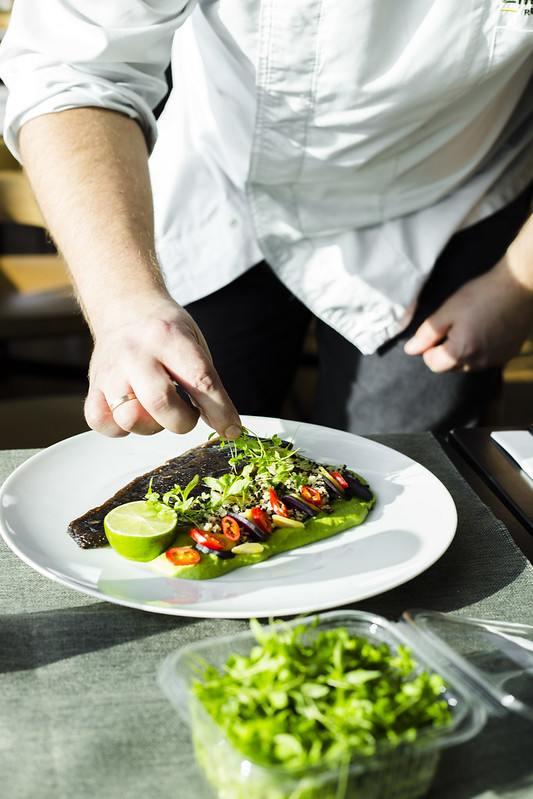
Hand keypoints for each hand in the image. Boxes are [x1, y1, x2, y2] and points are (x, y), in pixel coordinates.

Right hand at [84, 297, 241, 438]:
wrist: (125, 307)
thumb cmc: (165, 331)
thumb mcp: (194, 344)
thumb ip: (207, 384)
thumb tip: (225, 427)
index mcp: (169, 337)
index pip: (200, 380)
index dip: (220, 411)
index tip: (231, 429)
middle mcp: (136, 354)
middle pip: (161, 403)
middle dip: (183, 421)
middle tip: (188, 413)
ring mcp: (110, 371)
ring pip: (130, 419)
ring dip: (152, 426)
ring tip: (157, 410)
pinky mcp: (93, 387)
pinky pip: (103, 423)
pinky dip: (121, 428)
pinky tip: (134, 412)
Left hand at [403, 256, 532, 372]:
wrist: (518, 285)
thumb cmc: (481, 295)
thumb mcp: (447, 311)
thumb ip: (427, 334)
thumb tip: (410, 350)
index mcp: (461, 352)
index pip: (433, 364)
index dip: (430, 347)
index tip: (439, 329)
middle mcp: (479, 362)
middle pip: (450, 366)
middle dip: (446, 349)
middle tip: (456, 323)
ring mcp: (496, 360)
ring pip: (468, 364)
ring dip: (464, 350)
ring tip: (472, 324)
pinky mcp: (508, 355)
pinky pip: (486, 359)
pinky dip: (481, 348)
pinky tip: (487, 327)